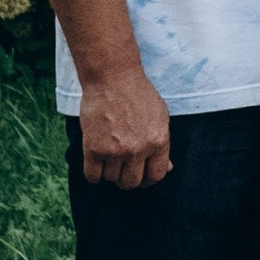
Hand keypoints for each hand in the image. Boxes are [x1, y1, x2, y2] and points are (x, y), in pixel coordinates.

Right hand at [78, 63, 172, 191]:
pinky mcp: (94, 148)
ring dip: (109, 171)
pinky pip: (93, 176)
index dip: (147, 179)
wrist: (112, 76)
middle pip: (131, 182)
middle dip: (126, 177)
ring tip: (108, 152)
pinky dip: (93, 173)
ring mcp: (115, 150)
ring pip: (111, 179)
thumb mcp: (159, 116)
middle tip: (120, 165)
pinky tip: (96, 159)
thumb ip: (162, 144)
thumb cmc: (137, 94)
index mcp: (158, 141)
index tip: (139, 174)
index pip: (156, 176)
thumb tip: (167, 169)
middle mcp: (139, 149)